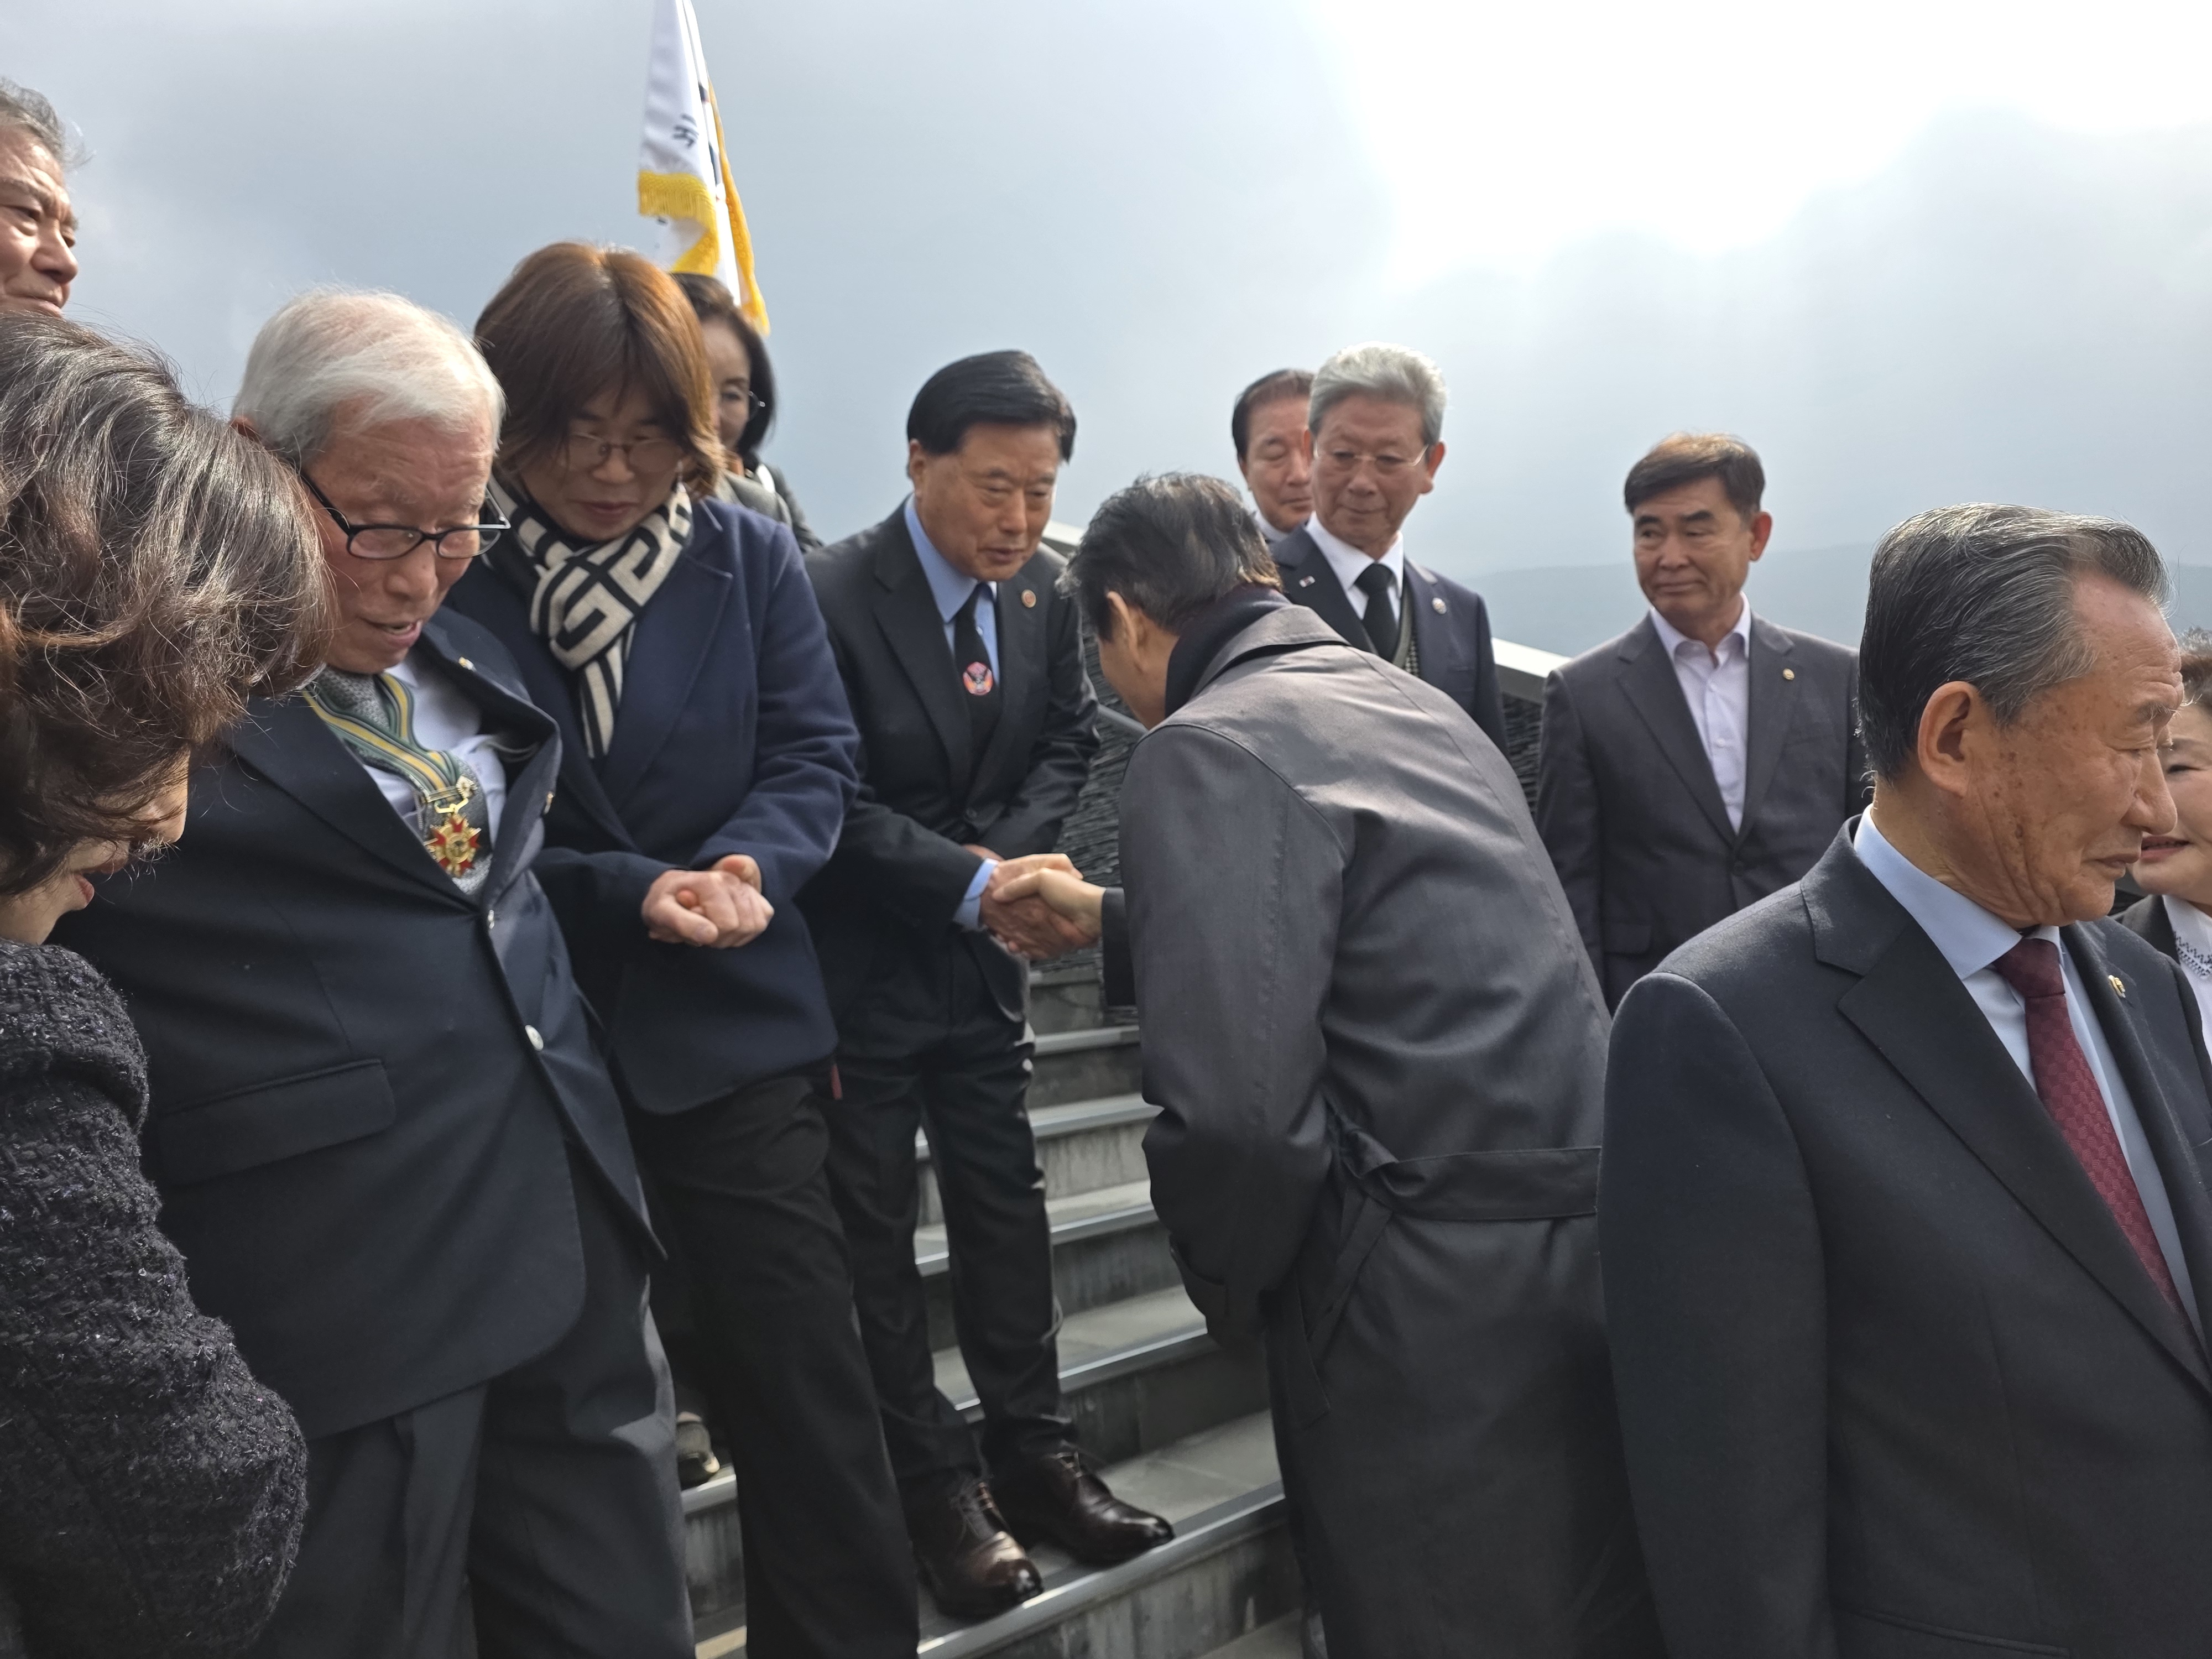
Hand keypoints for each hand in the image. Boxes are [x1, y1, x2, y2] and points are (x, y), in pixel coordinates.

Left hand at [642, 854, 773, 947]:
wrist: (673, 893)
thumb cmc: (665, 904)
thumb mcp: (660, 913)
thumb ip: (682, 922)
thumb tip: (710, 935)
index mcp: (709, 881)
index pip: (726, 924)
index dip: (709, 936)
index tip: (692, 928)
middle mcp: (732, 880)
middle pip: (741, 926)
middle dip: (720, 937)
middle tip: (702, 931)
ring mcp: (746, 887)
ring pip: (755, 925)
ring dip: (733, 936)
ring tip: (714, 929)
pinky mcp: (756, 897)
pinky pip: (762, 921)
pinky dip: (746, 931)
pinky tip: (728, 928)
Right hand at [977, 852, 1091, 958]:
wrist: (1092, 915)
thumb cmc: (1070, 893)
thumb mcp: (1043, 877)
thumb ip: (1020, 884)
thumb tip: (998, 894)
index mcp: (1041, 893)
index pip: (1017, 899)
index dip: (1004, 903)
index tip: (993, 907)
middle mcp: (1043, 910)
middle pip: (1019, 918)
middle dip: (1006, 924)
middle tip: (994, 928)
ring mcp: (1047, 927)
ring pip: (1024, 934)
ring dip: (1013, 938)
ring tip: (1004, 940)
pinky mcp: (1052, 942)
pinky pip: (1034, 948)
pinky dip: (1024, 949)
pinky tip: (1016, 948)